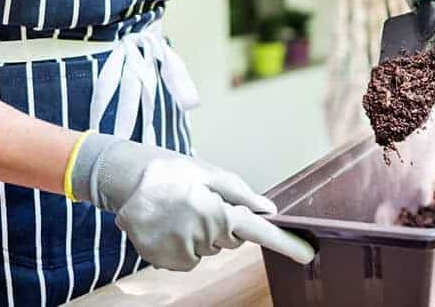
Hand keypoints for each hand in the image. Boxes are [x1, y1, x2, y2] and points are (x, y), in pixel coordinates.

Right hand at [70, 133, 314, 270]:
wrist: (127, 180)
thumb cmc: (173, 172)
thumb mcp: (209, 174)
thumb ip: (241, 194)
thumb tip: (270, 209)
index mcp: (216, 211)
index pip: (258, 231)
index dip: (285, 243)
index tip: (307, 253)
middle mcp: (201, 235)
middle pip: (231, 240)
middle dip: (223, 224)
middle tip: (201, 202)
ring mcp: (181, 251)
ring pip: (209, 251)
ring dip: (202, 235)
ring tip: (181, 211)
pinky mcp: (165, 261)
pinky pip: (188, 260)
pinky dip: (183, 246)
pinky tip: (170, 225)